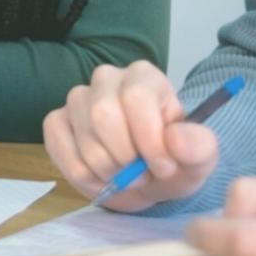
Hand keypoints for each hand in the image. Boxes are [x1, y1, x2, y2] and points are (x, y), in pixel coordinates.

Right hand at [41, 60, 218, 210]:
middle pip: (103, 115)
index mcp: (143, 77)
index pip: (136, 98)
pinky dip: (83, 176)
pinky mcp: (56, 121)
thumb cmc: (172, 160)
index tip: (163, 168)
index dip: (149, 140)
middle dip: (125, 158)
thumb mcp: (199, 158)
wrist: (148, 176)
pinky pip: (60, 151)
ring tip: (125, 178)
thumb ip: (198, 147)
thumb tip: (174, 140)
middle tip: (142, 176)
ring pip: (85, 140)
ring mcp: (77, 99)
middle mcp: (106, 79)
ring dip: (108, 172)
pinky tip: (102, 179)